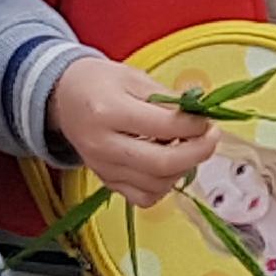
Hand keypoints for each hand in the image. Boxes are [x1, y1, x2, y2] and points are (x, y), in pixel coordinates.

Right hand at [48, 56, 220, 207]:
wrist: (64, 98)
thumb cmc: (99, 82)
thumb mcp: (134, 77)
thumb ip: (167, 98)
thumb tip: (199, 114)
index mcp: (109, 111)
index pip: (162, 126)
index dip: (193, 125)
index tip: (207, 119)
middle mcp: (103, 145)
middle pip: (161, 164)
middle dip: (197, 152)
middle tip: (211, 137)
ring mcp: (103, 168)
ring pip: (156, 185)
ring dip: (183, 169)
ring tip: (188, 147)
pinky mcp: (106, 182)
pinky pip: (143, 197)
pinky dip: (163, 185)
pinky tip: (169, 165)